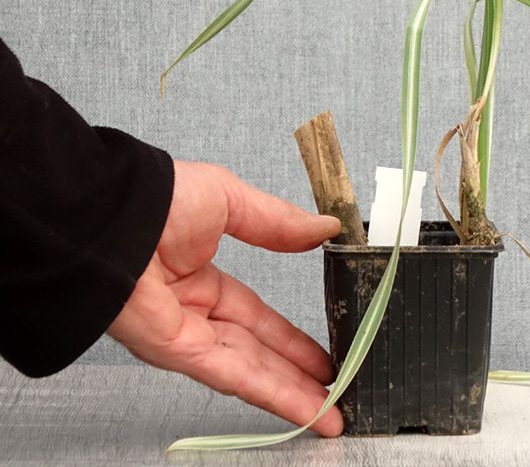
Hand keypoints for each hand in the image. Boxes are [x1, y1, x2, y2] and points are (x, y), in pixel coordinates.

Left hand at [108, 159, 342, 435]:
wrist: (113, 215)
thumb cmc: (159, 199)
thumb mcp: (232, 201)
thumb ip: (279, 223)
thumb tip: (326, 227)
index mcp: (201, 278)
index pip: (255, 317)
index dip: (290, 337)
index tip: (322, 350)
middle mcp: (193, 314)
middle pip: (256, 352)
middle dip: (297, 374)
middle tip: (336, 389)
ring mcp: (185, 336)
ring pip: (249, 371)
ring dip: (292, 393)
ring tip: (331, 412)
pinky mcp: (177, 352)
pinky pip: (232, 374)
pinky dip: (271, 392)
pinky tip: (303, 404)